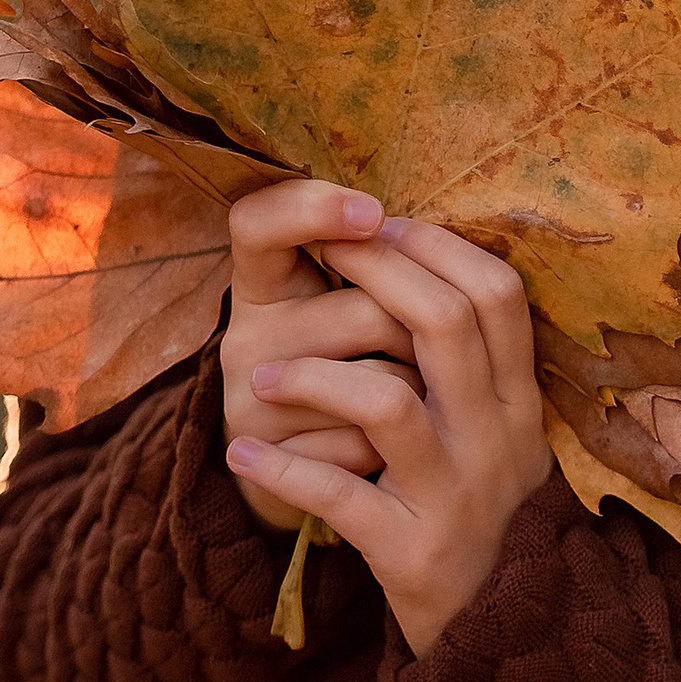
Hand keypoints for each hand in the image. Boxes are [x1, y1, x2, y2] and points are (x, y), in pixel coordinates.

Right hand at [221, 180, 418, 532]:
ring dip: (419, 391)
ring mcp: (250, 407)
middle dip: (422, 333)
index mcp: (262, 286)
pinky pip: (367, 447)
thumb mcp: (340, 302)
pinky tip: (394, 448)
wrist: (290, 472)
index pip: (256, 224)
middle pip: (363, 313)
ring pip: (376, 386)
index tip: (372, 211)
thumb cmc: (337, 364)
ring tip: (420, 397)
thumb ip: (374, 262)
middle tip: (434, 348)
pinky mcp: (273, 465)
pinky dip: (397, 449)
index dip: (311, 210)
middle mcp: (246, 341)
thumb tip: (427, 235)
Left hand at [226, 215, 553, 657]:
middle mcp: (500, 439)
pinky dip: (284, 471)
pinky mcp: (414, 554)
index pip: (496, 293)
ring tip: (259, 375)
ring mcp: (458, 497)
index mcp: (520, 400)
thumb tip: (414, 262)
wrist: (503, 636)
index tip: (380, 220)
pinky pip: (340, 497)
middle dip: (376, 272)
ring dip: (314, 376)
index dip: (437, 245)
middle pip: (445, 324)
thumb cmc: (480, 509)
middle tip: (319, 251)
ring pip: (387, 403)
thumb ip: (474, 364)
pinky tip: (244, 454)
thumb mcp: (499, 433)